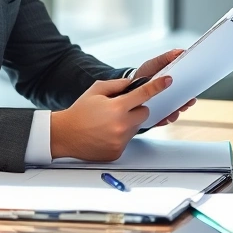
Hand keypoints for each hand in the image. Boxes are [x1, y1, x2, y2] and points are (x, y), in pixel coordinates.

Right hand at [50, 75, 171, 160]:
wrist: (64, 135)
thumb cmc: (79, 112)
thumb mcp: (96, 90)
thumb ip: (118, 84)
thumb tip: (134, 83)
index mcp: (117, 107)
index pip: (144, 94)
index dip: (158, 86)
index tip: (168, 81)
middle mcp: (121, 125)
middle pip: (145, 113)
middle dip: (136, 109)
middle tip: (120, 109)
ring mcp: (120, 140)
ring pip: (137, 127)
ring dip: (129, 123)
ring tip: (109, 122)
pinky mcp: (118, 151)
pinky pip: (128, 139)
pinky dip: (121, 135)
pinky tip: (106, 133)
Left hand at [134, 49, 195, 126]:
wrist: (128, 87)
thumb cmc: (144, 73)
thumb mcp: (154, 64)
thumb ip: (166, 58)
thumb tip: (180, 52)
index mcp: (173, 84)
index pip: (187, 87)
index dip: (192, 88)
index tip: (194, 87)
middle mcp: (171, 97)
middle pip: (183, 101)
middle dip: (187, 101)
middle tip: (189, 100)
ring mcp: (164, 107)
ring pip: (174, 111)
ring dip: (177, 111)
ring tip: (176, 110)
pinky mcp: (155, 116)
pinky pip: (162, 119)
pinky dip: (165, 119)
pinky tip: (165, 117)